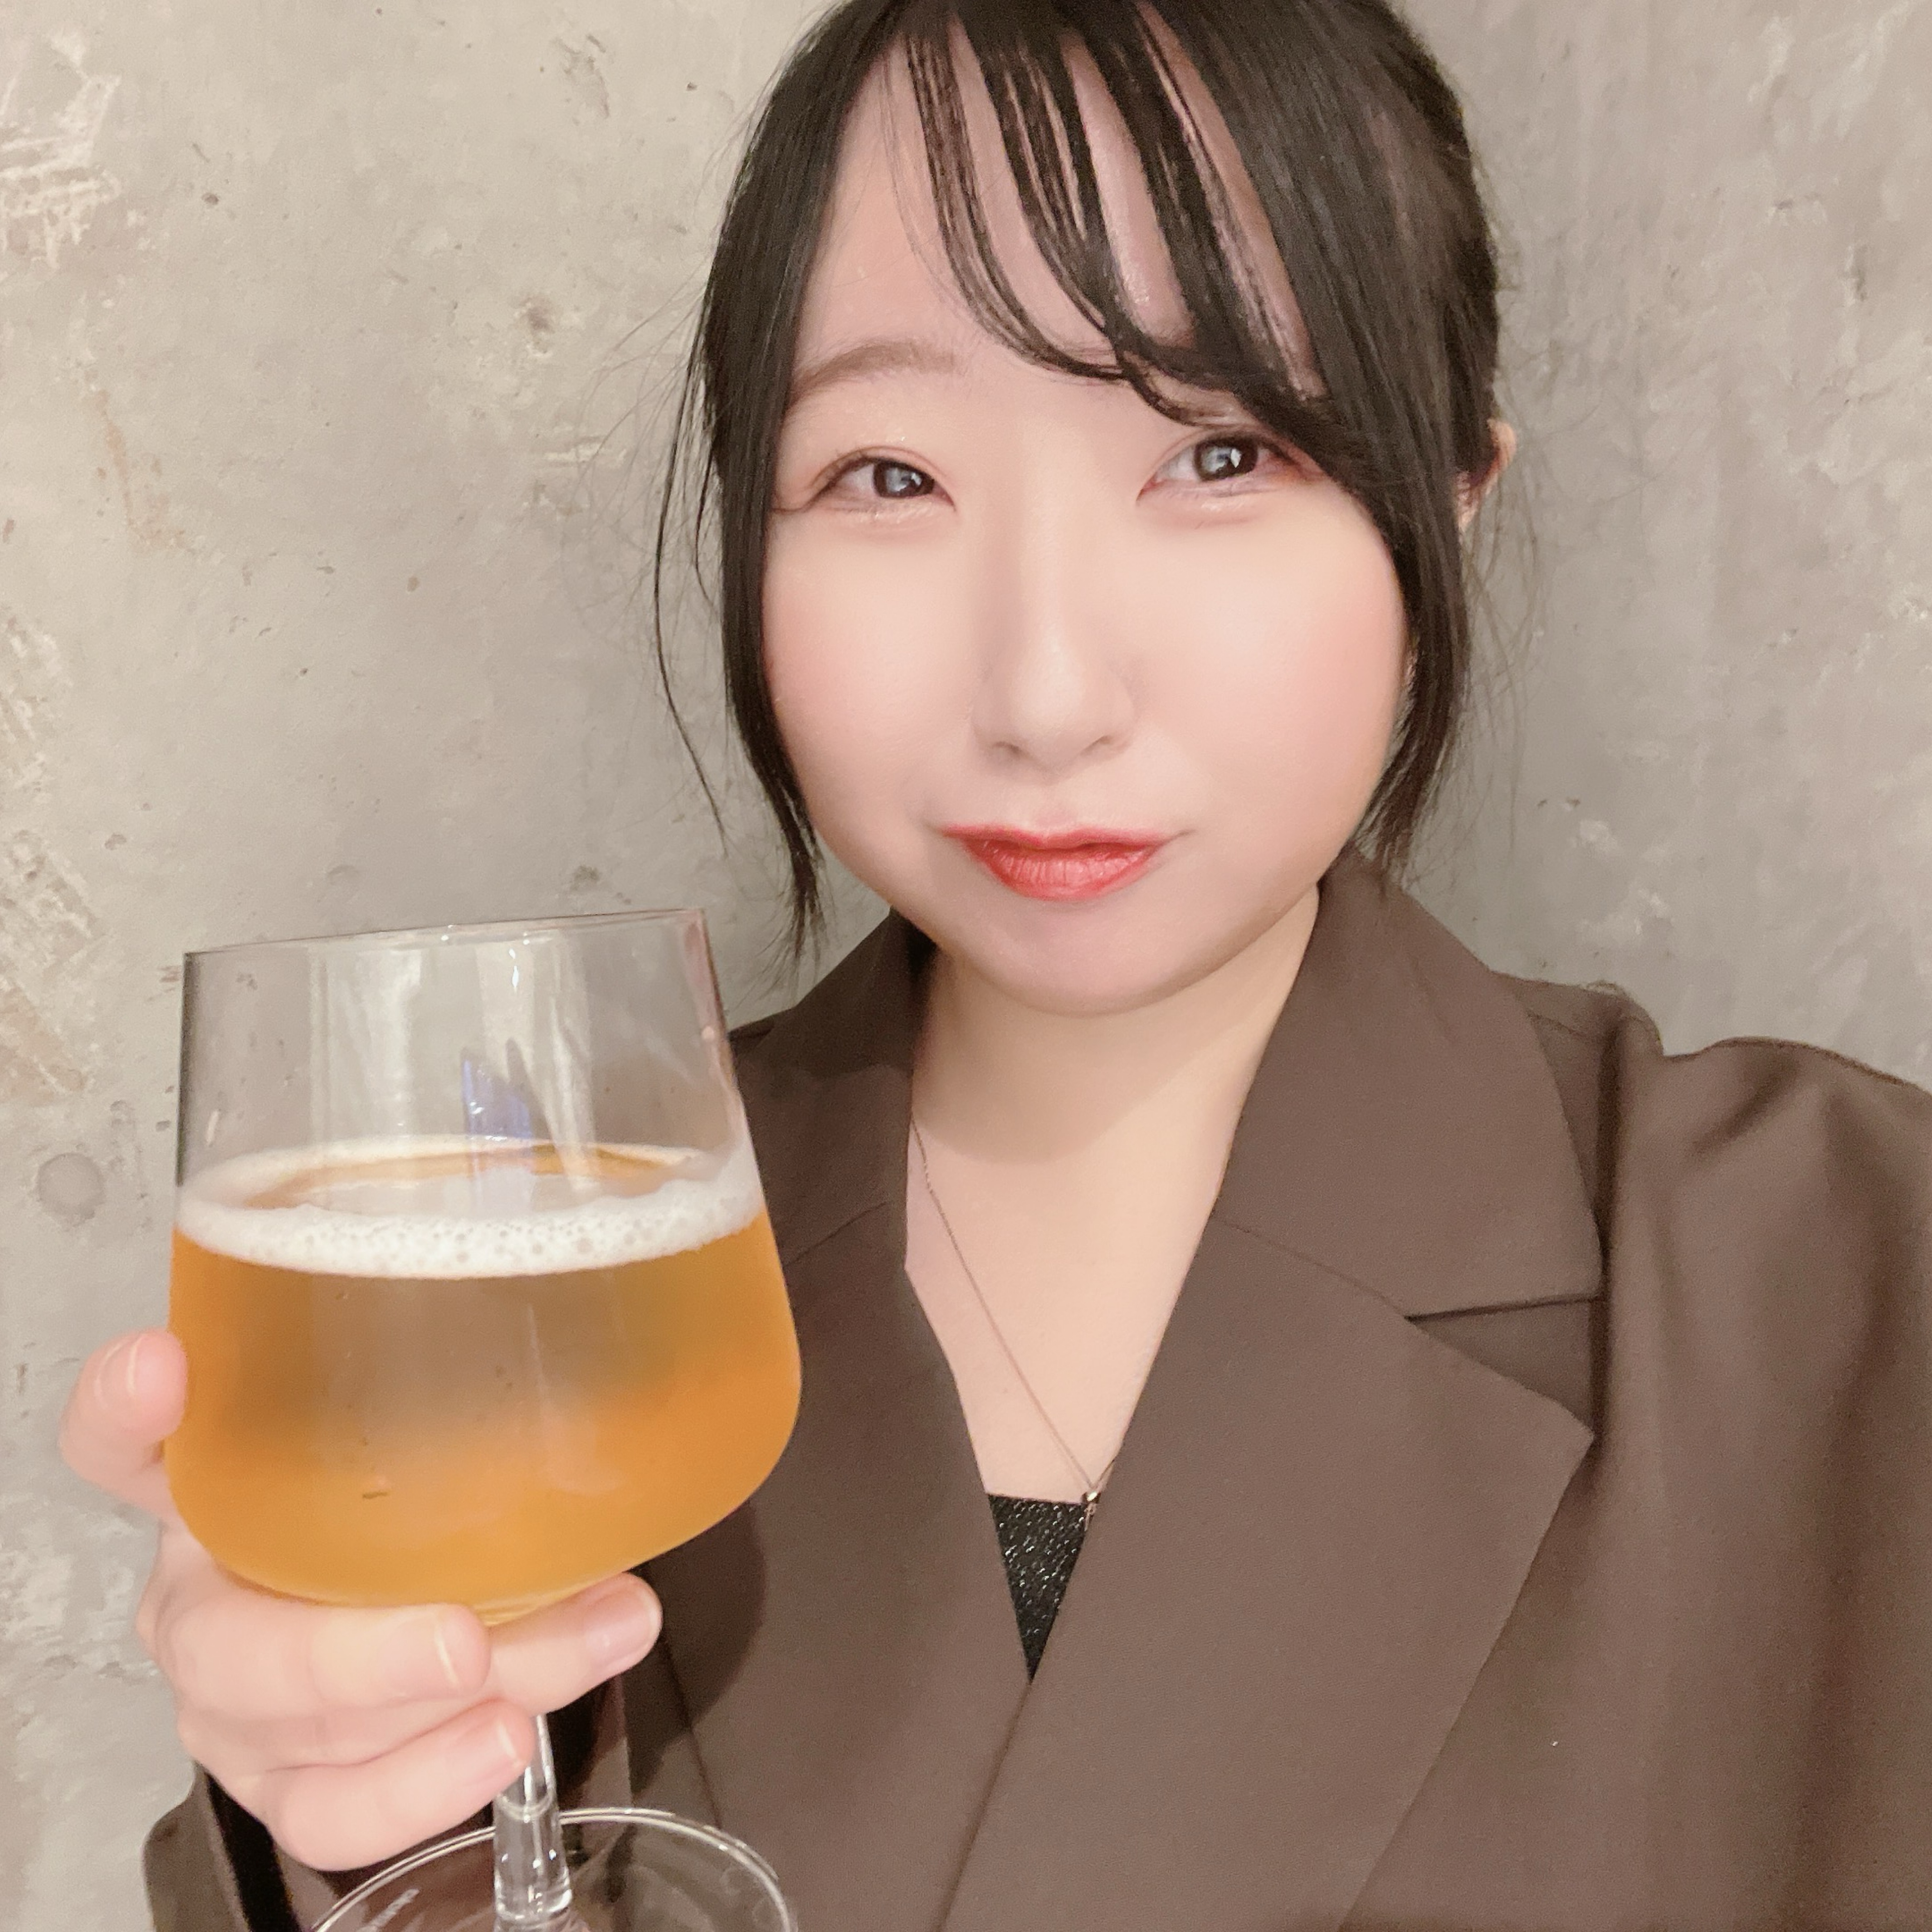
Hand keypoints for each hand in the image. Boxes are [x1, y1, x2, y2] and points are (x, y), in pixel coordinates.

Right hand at [59, 1329, 662, 1871]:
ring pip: (306, 1734)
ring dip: (445, 1711)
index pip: (117, 1442)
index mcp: (204, 1489)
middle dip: (357, 1655)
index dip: (125, 1409)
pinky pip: (335, 1810)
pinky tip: (510, 1737)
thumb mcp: (428, 1416)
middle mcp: (198, 1597)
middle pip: (229, 1644)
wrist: (416, 1587)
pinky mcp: (284, 1779)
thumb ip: (464, 1376)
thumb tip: (609, 1343)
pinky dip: (424, 1786)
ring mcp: (233, 1702)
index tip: (168, 1366)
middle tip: (466, 1638)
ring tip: (580, 1650)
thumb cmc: (414, 1485)